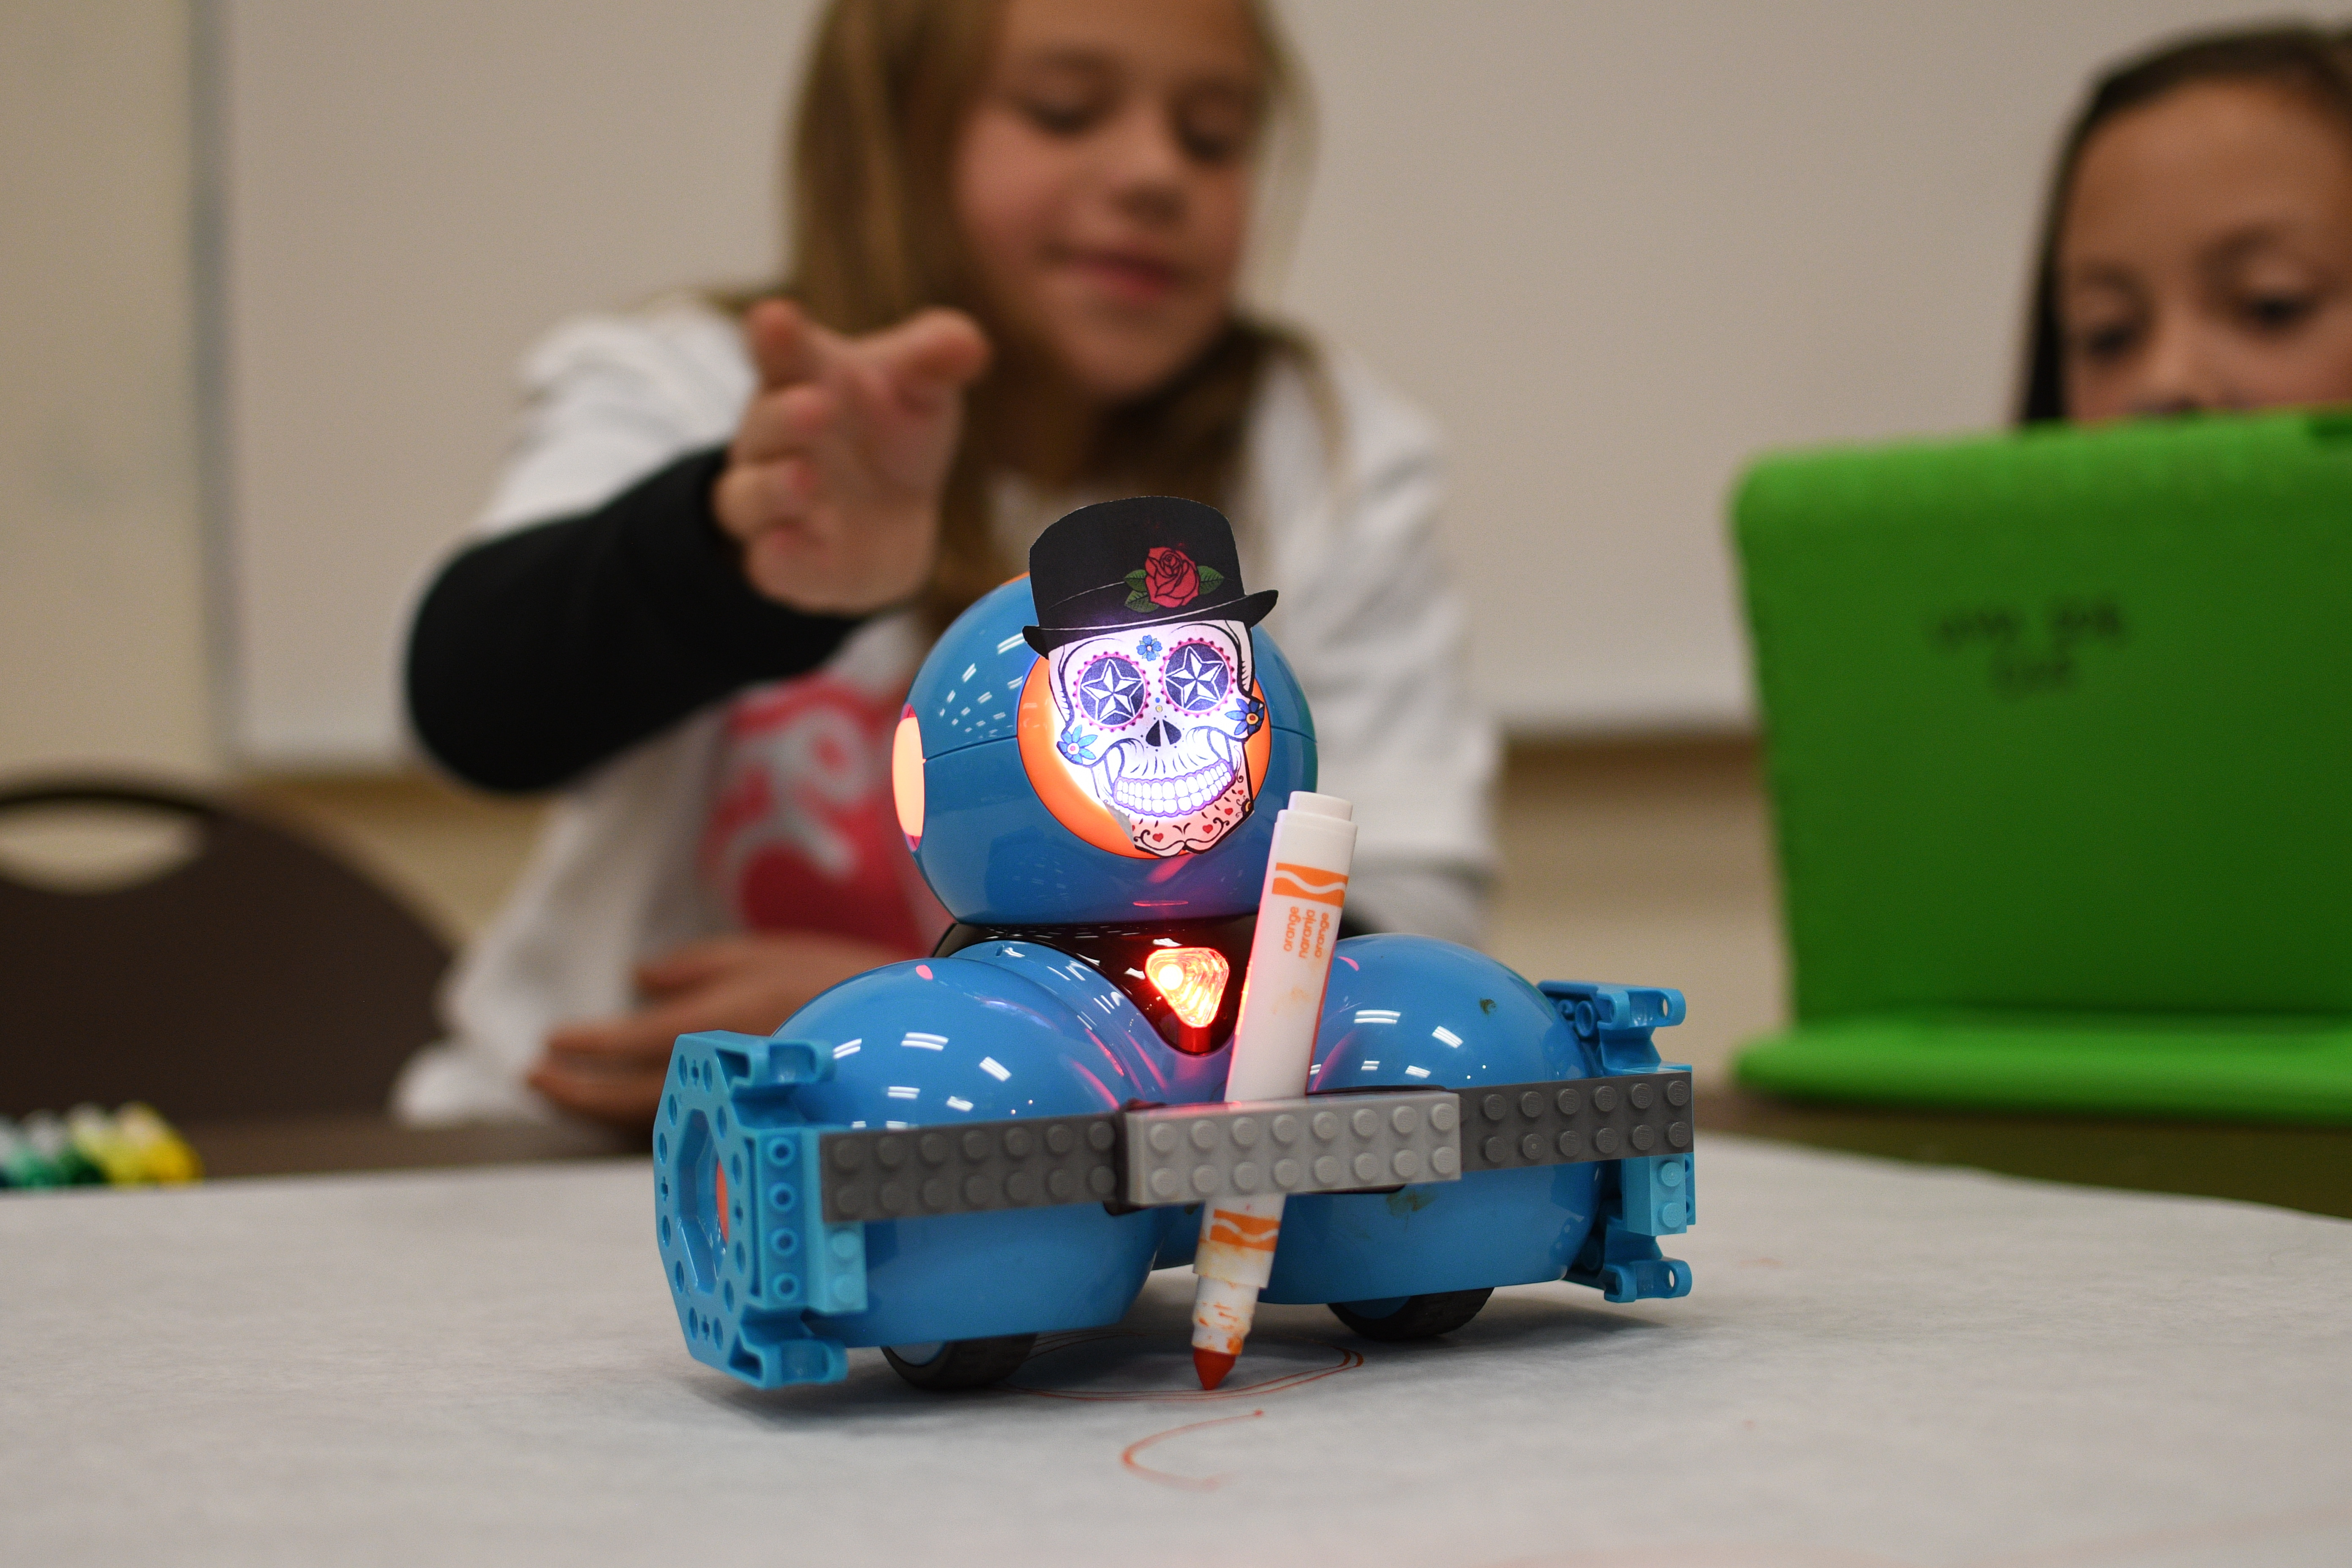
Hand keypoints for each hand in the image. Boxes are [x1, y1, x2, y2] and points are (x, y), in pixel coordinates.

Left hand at [529, 932, 903, 1125]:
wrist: (908, 1035)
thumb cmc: (841, 981)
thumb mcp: (765, 953)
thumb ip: (697, 967)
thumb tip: (638, 978)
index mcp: (724, 1025)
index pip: (633, 1045)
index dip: (586, 1048)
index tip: (550, 1043)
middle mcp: (725, 1073)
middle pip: (632, 1099)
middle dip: (577, 1092)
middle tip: (535, 1076)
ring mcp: (740, 1102)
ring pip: (656, 1115)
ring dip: (605, 1105)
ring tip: (568, 1087)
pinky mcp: (753, 1115)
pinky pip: (686, 1117)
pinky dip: (647, 1109)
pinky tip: (631, 1097)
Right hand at [714, 299, 990, 614]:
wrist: (889, 526)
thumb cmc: (892, 435)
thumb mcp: (921, 390)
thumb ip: (935, 360)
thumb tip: (969, 344)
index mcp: (801, 382)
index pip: (782, 352)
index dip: (776, 336)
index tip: (775, 316)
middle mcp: (775, 443)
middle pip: (765, 425)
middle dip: (786, 416)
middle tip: (818, 405)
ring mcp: (773, 506)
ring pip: (751, 496)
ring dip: (775, 488)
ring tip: (805, 478)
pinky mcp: (787, 564)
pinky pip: (771, 562)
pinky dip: (778, 556)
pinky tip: (785, 547)